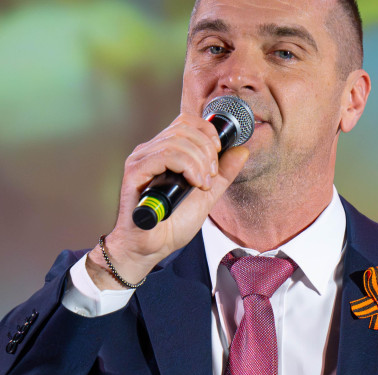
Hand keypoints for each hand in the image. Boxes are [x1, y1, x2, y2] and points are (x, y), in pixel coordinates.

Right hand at [86, 113, 249, 288]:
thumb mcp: (206, 196)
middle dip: (207, 150)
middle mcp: (150, 150)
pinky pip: (166, 155)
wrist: (150, 248)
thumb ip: (222, 174)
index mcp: (164, 151)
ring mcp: (141, 159)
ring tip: (202, 185)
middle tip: (211, 177)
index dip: (208, 133)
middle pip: (184, 127)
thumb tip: (241, 150)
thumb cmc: (171, 225)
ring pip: (177, 140)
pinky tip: (193, 183)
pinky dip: (187, 166)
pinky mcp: (135, 171)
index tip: (218, 156)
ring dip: (199, 161)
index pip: (187, 122)